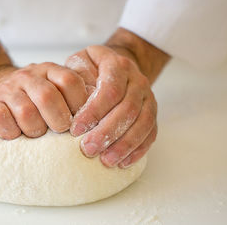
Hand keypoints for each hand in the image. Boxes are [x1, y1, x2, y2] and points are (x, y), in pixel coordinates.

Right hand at [0, 62, 88, 138]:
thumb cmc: (31, 101)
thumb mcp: (54, 91)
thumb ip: (73, 99)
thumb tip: (100, 119)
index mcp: (49, 71)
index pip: (70, 81)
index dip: (79, 104)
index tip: (80, 123)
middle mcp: (28, 76)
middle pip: (48, 97)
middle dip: (58, 121)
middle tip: (59, 132)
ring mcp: (7, 89)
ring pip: (26, 111)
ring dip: (35, 130)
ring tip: (37, 135)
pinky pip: (2, 120)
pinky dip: (12, 132)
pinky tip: (16, 135)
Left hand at [66, 29, 167, 167]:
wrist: (115, 66)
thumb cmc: (90, 68)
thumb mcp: (79, 63)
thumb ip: (76, 78)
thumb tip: (78, 105)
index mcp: (118, 65)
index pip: (110, 89)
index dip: (94, 111)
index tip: (75, 129)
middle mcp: (137, 79)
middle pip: (128, 108)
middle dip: (108, 132)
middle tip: (88, 149)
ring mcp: (148, 97)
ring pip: (143, 123)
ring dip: (124, 144)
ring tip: (106, 161)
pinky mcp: (152, 112)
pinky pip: (151, 133)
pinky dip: (138, 150)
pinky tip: (123, 162)